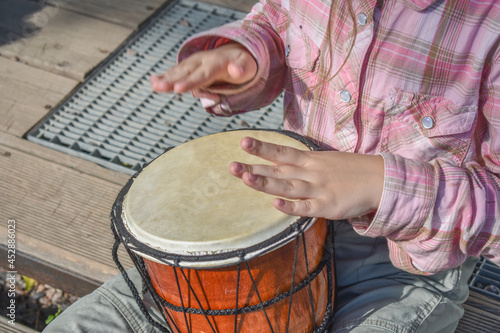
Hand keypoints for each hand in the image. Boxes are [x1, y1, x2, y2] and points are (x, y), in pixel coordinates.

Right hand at [150, 43, 256, 93]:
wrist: (236, 53)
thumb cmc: (244, 65)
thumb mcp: (248, 67)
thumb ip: (242, 69)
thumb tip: (236, 71)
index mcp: (216, 64)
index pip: (202, 75)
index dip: (190, 82)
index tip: (178, 89)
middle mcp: (202, 62)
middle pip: (186, 73)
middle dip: (172, 81)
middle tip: (160, 88)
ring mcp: (194, 63)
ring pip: (179, 72)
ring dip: (165, 79)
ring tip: (153, 85)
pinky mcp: (189, 67)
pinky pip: (176, 72)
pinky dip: (165, 76)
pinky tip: (153, 81)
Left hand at [228, 137, 384, 219]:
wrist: (381, 180)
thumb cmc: (350, 170)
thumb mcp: (325, 161)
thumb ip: (302, 165)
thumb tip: (277, 166)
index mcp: (310, 161)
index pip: (281, 152)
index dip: (262, 148)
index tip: (242, 141)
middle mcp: (311, 173)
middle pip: (278, 169)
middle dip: (254, 167)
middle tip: (230, 165)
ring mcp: (319, 189)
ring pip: (288, 186)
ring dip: (266, 183)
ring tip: (244, 179)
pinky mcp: (328, 207)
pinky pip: (306, 208)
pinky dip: (291, 207)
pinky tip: (276, 205)